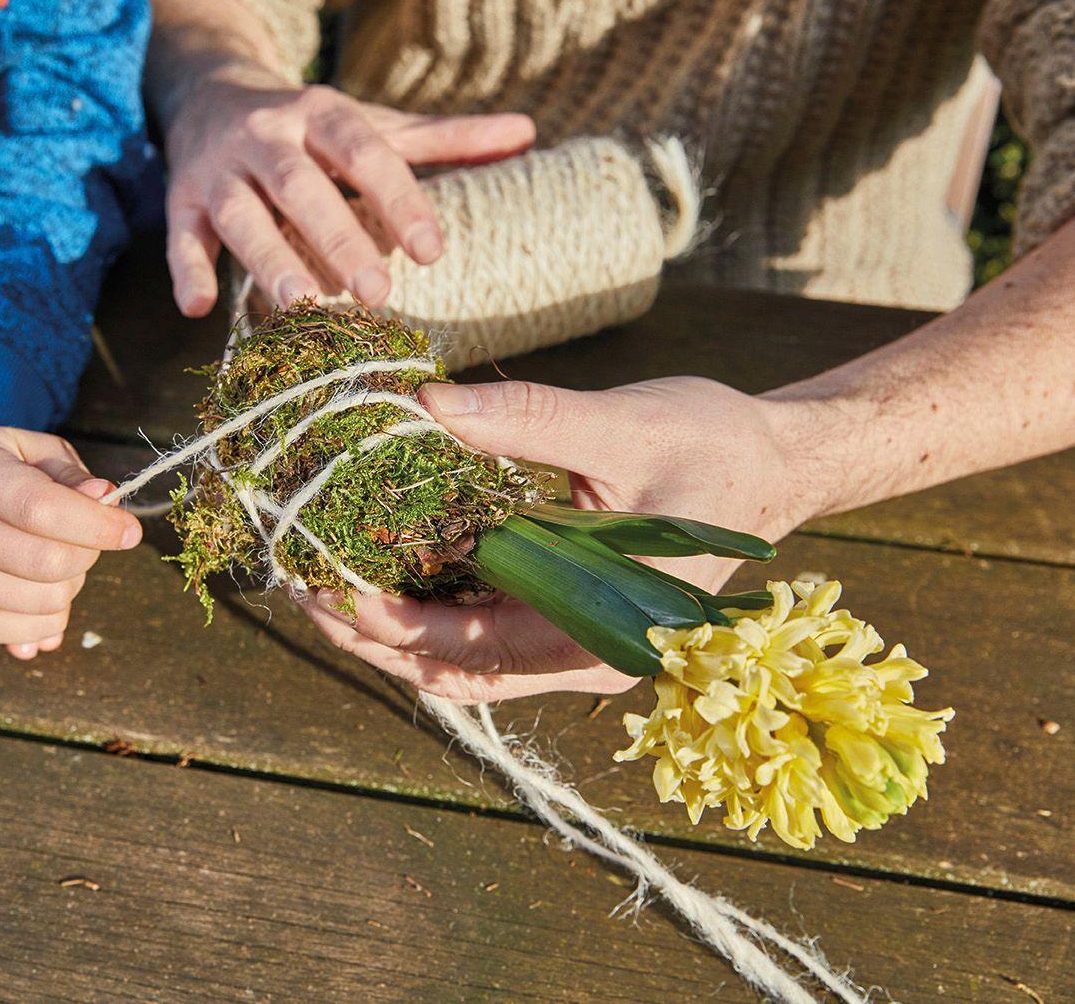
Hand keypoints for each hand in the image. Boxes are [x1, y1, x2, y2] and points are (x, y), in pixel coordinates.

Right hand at [0, 428, 140, 659]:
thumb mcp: (33, 453)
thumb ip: (72, 474)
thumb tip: (105, 497)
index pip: (42, 509)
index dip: (97, 524)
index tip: (130, 530)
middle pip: (50, 563)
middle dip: (89, 552)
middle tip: (88, 537)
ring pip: (49, 602)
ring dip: (73, 582)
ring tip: (56, 556)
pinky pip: (37, 630)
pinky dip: (57, 611)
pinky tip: (40, 584)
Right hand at [163, 62, 535, 316]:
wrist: (210, 91)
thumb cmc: (312, 126)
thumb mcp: (375, 124)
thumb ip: (446, 138)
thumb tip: (527, 132)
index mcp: (322, 114)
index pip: (365, 152)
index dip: (399, 198)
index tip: (434, 250)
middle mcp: (267, 136)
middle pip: (301, 186)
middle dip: (338, 238)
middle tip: (378, 294)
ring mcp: (219, 169)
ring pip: (241, 215)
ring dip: (269, 260)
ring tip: (303, 306)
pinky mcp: (182, 200)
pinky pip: (181, 236)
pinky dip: (187, 271)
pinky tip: (200, 309)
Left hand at [305, 376, 807, 701]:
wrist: (778, 463)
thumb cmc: (716, 446)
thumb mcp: (621, 426)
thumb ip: (524, 420)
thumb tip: (424, 407)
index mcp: (602, 628)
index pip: (468, 649)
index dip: (384, 620)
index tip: (321, 578)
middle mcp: (584, 655)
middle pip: (450, 667)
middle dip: (367, 630)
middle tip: (295, 578)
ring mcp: (575, 644)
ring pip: (460, 658)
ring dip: (389, 623)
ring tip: (319, 575)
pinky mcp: (568, 616)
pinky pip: (483, 629)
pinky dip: (428, 603)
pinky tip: (381, 562)